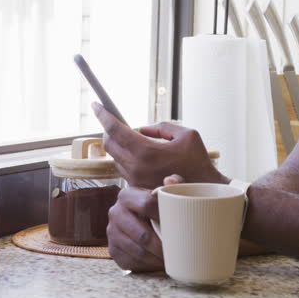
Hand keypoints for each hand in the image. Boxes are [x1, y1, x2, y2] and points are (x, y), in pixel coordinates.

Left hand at [92, 102, 227, 187]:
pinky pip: (122, 168)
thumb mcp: (187, 134)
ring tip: (124, 135)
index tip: (96, 105)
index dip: (103, 115)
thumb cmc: (198, 162)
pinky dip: (124, 156)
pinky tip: (133, 152)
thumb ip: (162, 127)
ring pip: (114, 157)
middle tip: (112, 120)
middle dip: (108, 129)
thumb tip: (143, 129)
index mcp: (146, 150)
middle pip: (109, 143)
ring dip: (116, 144)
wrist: (202, 192)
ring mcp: (135, 178)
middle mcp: (136, 166)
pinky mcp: (137, 187)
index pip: (115, 129)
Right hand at [107, 174, 182, 271]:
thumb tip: (170, 181)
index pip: (146, 204)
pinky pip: (131, 262)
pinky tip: (159, 263)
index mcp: (127, 195)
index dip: (164, 215)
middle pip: (142, 234)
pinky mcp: (113, 250)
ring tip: (172, 259)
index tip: (179, 225)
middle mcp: (115, 213)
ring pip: (138, 251)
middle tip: (178, 251)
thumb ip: (174, 183)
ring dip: (156, 259)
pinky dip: (148, 265)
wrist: (142, 220)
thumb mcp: (167, 192)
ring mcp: (112, 233)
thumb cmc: (159, 206)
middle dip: (162, 246)